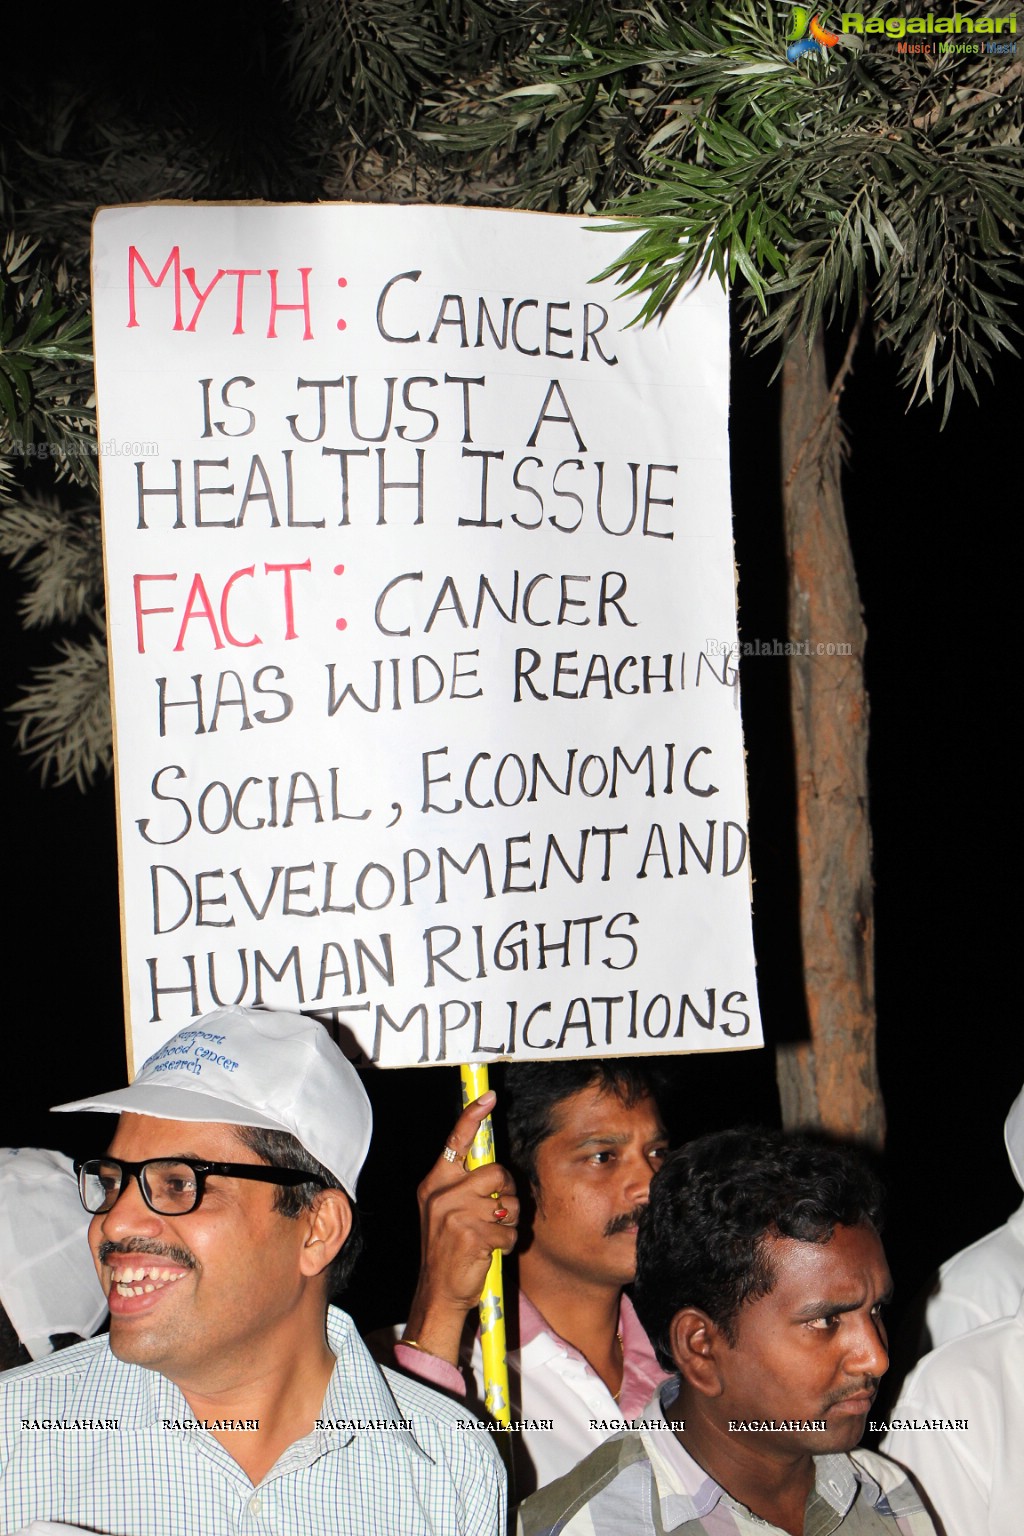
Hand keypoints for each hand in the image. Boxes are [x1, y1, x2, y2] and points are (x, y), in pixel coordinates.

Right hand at [401, 1092, 518, 1364]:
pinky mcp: (471, 1235)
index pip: (456, 1140)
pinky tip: (490, 1253)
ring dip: (508, 1222)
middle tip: (496, 1213)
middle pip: (496, 1172)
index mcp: (435, 1183)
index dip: (474, 1116)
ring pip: (507, 1202)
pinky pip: (509, 1230)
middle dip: (506, 1193)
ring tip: (490, 1236)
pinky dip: (507, 1244)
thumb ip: (463, 1185)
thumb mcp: (445, 1211)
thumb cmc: (449, 1250)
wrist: (438, 1294)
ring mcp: (454, 1214)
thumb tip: (494, 1167)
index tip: (489, 1096)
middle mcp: (441, 1194)